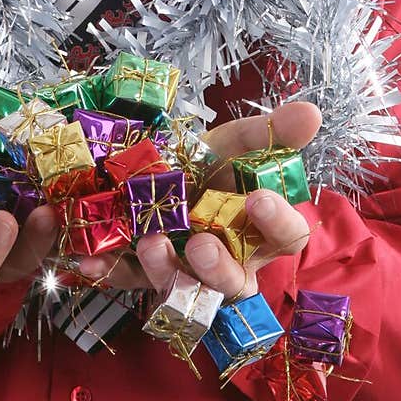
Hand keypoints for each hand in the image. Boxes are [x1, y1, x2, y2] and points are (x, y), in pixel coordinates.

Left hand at [74, 101, 321, 299]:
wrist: (152, 169)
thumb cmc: (204, 166)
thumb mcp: (230, 143)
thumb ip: (266, 133)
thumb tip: (312, 111)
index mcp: (257, 229)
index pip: (287, 237)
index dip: (278, 223)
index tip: (260, 200)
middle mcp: (228, 261)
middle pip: (237, 283)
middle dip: (219, 268)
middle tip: (200, 244)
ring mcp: (184, 273)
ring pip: (185, 289)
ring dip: (166, 272)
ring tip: (148, 243)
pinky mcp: (141, 275)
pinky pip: (126, 282)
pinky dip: (107, 273)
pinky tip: (89, 263)